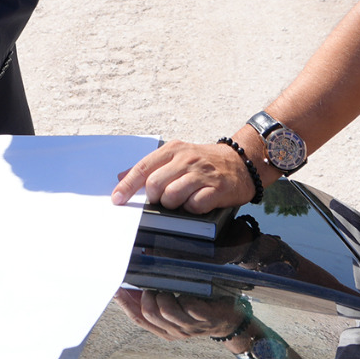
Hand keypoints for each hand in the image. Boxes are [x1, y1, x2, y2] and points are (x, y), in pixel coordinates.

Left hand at [111, 138, 256, 209]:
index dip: (127, 186)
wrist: (241, 162)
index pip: (143, 168)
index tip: (117, 199)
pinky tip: (198, 202)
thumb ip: (149, 167)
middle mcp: (186, 159)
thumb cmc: (204, 162)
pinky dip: (192, 208)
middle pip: (155, 185)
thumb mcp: (176, 157)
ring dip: (173, 205)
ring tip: (182, 200)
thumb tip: (121, 177)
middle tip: (163, 199)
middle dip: (155, 198)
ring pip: (172, 196)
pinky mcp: (217, 188)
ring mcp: (202, 173)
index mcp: (173, 150)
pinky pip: (195, 205)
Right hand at [114, 285, 246, 342]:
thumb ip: (156, 299)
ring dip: (164, 294)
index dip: (125, 303)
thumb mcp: (176, 307)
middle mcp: (175, 331)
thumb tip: (133, 283)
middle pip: (149, 314)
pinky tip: (187, 291)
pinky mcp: (205, 319)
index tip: (115, 288)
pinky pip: (188, 306)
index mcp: (164, 330)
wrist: (231, 322)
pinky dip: (184, 295)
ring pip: (166, 311)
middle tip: (150, 283)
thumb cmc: (200, 309)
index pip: (138, 318)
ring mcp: (190, 327)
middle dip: (146, 295)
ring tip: (169, 286)